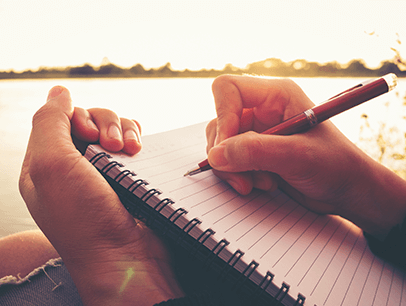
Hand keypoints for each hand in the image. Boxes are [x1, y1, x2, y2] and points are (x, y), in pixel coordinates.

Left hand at [19, 86, 183, 304]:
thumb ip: (50, 122)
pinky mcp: (129, 176)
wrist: (127, 257)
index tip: (89, 135)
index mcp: (47, 164)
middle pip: (90, 119)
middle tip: (115, 147)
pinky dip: (137, 139)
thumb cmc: (85, 219)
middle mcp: (74, 165)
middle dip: (106, 124)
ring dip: (125, 131)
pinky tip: (139, 152)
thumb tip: (59, 91)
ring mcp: (104, 170)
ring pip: (115, 128)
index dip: (78, 117)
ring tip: (132, 151)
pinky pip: (133, 142)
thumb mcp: (52, 167)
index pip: (61, 118)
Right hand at [206, 75, 405, 237]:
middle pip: (219, 121)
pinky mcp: (255, 152)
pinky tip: (262, 185)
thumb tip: (215, 155)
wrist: (348, 192)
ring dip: (234, 168)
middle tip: (244, 177)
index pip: (228, 89)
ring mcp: (257, 132)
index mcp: (276, 95)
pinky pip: (228, 160)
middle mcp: (262, 110)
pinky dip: (238, 175)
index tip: (227, 149)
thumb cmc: (336, 166)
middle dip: (227, 153)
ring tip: (262, 183)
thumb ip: (256, 152)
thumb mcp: (298, 156)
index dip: (222, 117)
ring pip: (221, 144)